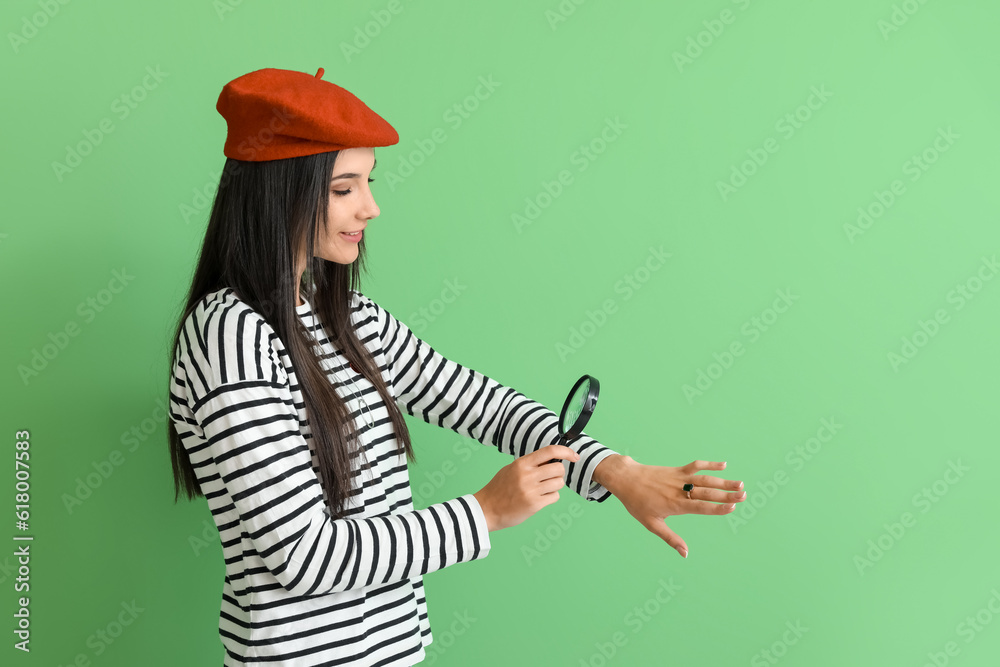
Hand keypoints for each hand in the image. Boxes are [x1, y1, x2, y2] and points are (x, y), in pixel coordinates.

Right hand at [473, 445, 579, 531]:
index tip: (574, 456)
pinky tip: (539, 499)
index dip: (566, 451)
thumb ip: (530, 464)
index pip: (550, 451)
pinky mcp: (534, 504)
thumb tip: (551, 459)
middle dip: (558, 473)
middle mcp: (527, 475)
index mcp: (522, 464)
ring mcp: (531, 490)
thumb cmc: (499, 489)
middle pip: (559, 468)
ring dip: (555, 486)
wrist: (486, 509)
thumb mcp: (511, 469)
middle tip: (549, 478)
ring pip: (559, 483)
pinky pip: (555, 497)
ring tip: (542, 490)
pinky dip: (551, 498)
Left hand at [602, 457, 745, 557]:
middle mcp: (680, 490)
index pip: (701, 507)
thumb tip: (685, 554)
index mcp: (675, 505)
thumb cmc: (637, 503)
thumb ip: (670, 538)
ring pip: (705, 478)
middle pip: (707, 492)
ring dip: (723, 480)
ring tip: (740, 484)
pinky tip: (724, 465)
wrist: (626, 479)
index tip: (733, 508)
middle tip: (744, 495)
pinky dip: (709, 464)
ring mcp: (679, 478)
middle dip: (727, 494)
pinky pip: (695, 465)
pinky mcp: (677, 470)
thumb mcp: (651, 524)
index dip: (718, 508)